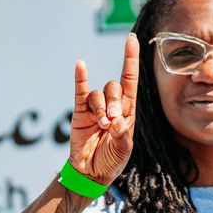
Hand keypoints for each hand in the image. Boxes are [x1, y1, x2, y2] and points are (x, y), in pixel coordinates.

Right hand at [69, 33, 139, 184]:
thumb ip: (122, 135)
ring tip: (102, 125)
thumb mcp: (123, 151)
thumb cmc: (111, 161)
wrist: (91, 172)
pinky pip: (80, 91)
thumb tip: (116, 120)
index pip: (130, 80)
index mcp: (128, 111)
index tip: (132, 39)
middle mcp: (112, 105)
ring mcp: (95, 107)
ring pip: (98, 94)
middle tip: (112, 121)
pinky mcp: (80, 112)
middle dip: (114, 102)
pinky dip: (80, 78)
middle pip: (114, 88)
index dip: (131, 60)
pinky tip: (80, 66)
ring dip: (101, 107)